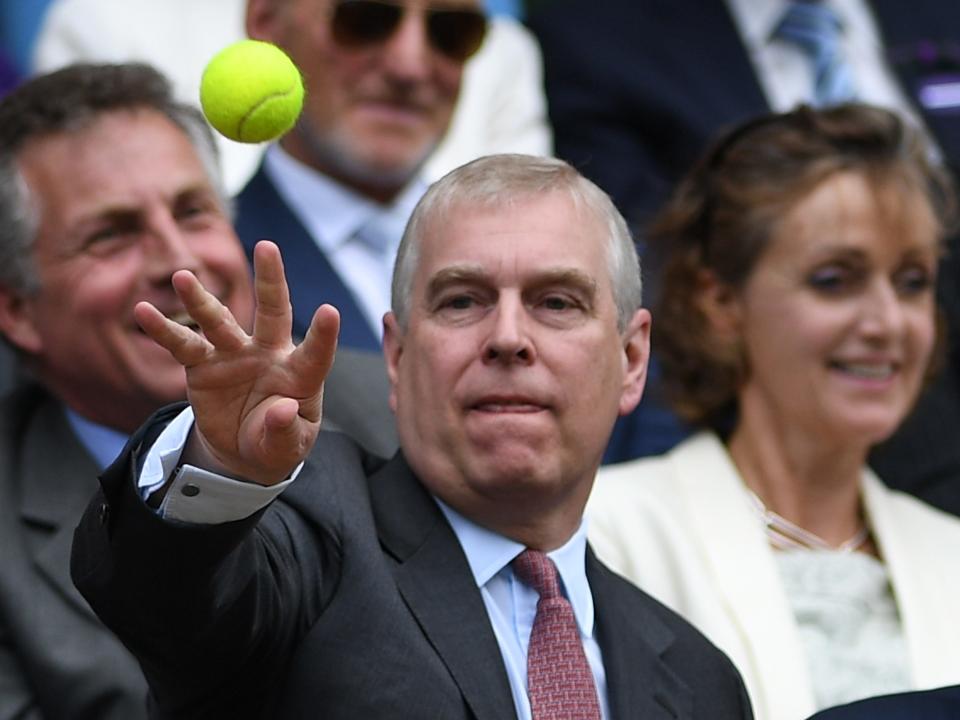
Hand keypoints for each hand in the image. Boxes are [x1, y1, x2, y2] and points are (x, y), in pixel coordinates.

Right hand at [134, 241, 338, 484]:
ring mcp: (234, 354)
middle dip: (270, 279)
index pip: (315, 352)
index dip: (323, 335)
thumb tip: (281, 410)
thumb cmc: (276, 443)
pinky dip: (163, 329)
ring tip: (183, 277)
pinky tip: (144, 311)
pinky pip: (183, 344)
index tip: (330, 311)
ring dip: (201, 301)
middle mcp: (268, 353)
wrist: (244, 452)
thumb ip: (285, 430)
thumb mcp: (287, 447)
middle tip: (267, 246)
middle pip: (272, 311)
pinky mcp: (203, 366)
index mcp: (299, 373)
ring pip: (219, 321)